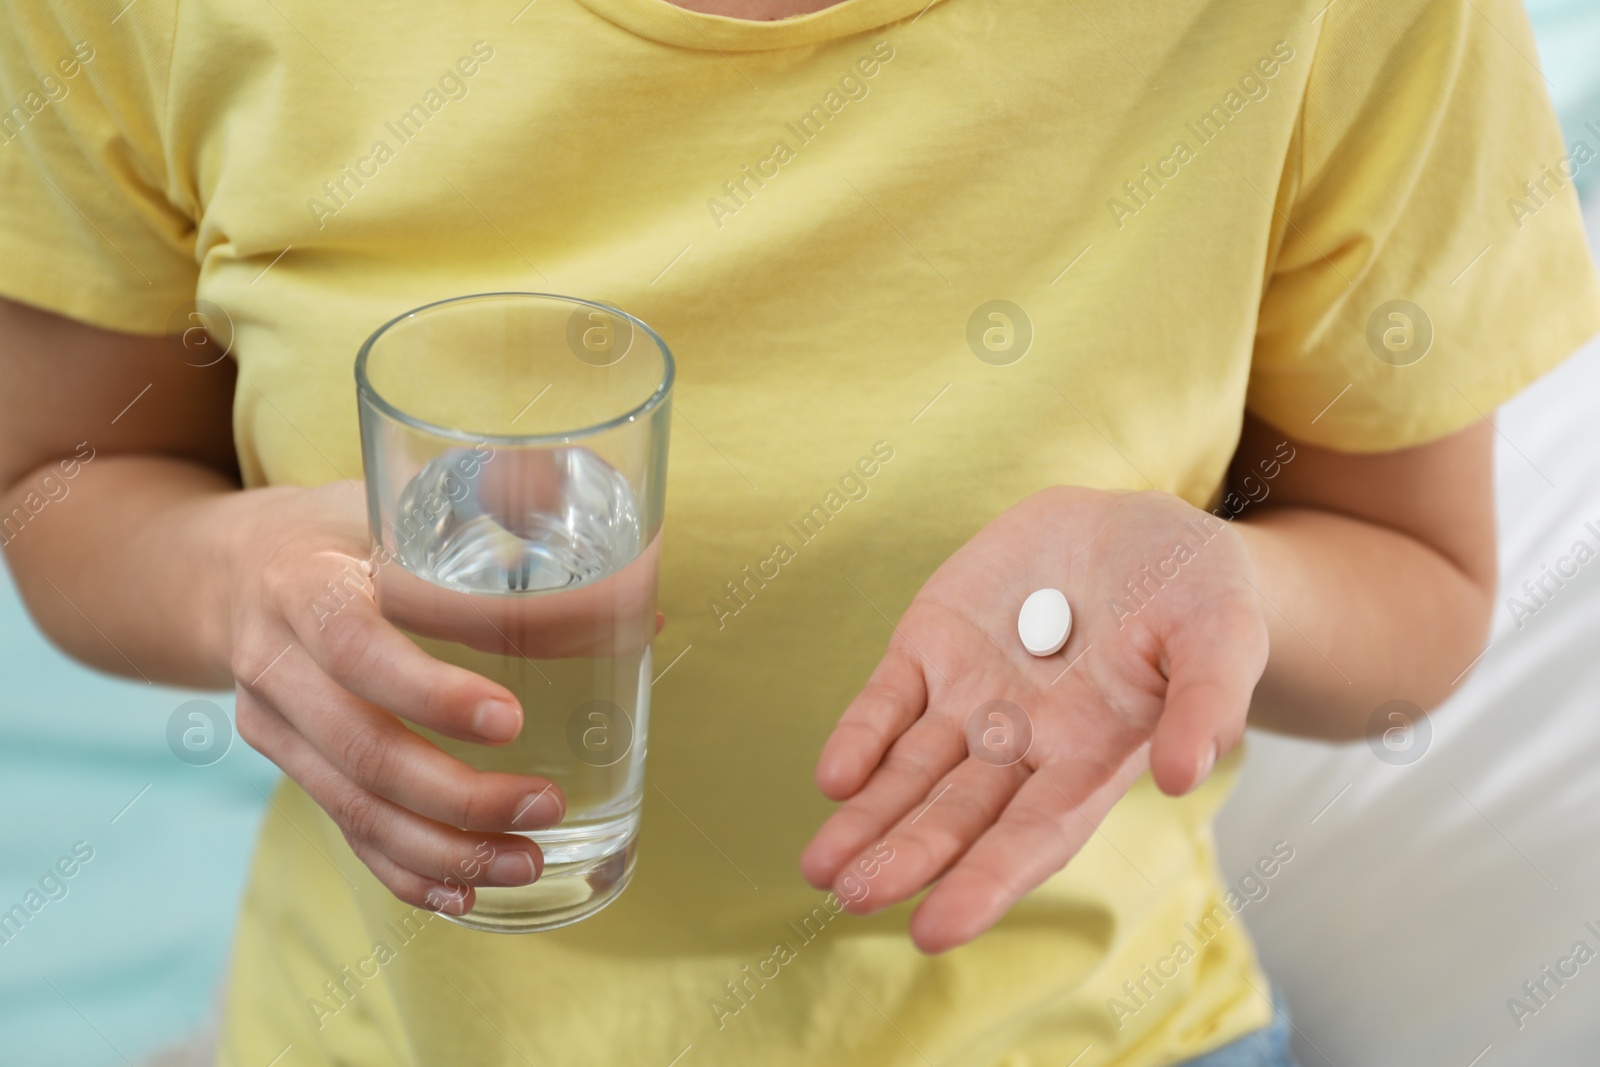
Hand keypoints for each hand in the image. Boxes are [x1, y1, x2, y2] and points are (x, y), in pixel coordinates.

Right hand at [225, 480, 582, 915]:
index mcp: (306, 579)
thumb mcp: (404, 499)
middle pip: (359, 744)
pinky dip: (404, 869)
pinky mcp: (285, 760)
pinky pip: (342, 828)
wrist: (232, 566)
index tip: (512, 720)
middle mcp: (276, 655)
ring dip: (444, 847)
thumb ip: (508, 525)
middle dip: (457, 791)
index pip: (358, 643)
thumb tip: (638, 600)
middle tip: (547, 805)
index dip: (431, 691)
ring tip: (527, 861)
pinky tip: (463, 896)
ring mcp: (274, 718)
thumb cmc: (350, 526)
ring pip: (352, 802)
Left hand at [800, 486, 1268, 952]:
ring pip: (909, 769)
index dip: (986, 881)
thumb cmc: (1196, 593)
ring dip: (866, 817)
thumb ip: (1206, 702)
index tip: (935, 929)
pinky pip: (887, 698)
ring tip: (819, 867)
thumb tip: (1186, 775)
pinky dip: (860, 736)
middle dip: (907, 856)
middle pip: (957, 814)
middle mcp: (1022, 743)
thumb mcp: (1222, 636)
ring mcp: (971, 696)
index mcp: (1092, 759)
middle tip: (852, 895)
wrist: (1139, 525)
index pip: (1033, 835)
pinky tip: (835, 777)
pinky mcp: (932, 644)